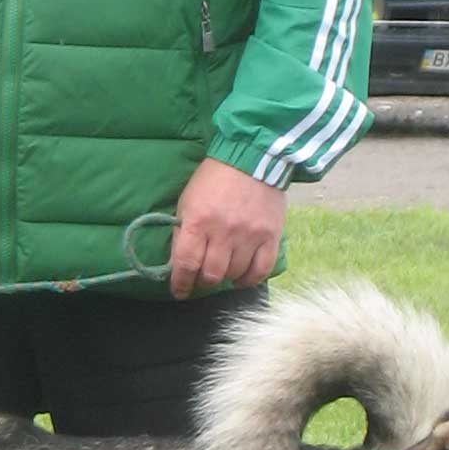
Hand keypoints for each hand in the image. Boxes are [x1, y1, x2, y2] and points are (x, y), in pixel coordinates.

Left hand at [168, 158, 286, 298]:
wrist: (252, 158)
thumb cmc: (213, 179)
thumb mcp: (187, 201)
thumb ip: (183, 232)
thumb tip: (178, 263)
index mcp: (198, 221)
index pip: (186, 264)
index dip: (180, 283)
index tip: (179, 291)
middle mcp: (223, 231)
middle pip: (211, 274)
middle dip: (202, 281)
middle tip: (200, 278)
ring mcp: (249, 235)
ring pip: (234, 274)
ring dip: (225, 277)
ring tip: (221, 271)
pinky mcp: (270, 236)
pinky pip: (260, 270)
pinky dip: (249, 280)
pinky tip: (241, 277)